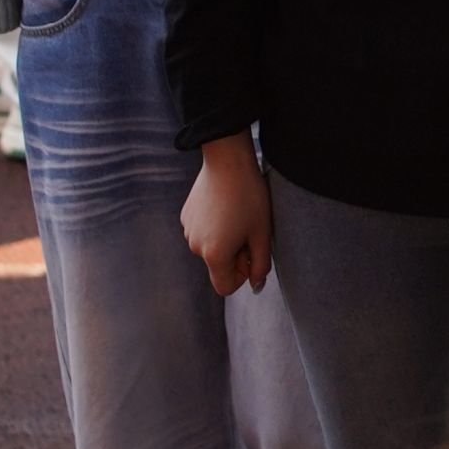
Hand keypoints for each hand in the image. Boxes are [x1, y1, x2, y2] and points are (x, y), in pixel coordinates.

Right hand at [181, 140, 271, 296]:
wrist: (227, 161)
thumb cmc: (249, 197)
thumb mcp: (262, 233)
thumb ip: (260, 265)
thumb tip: (256, 285)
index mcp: (215, 255)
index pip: (225, 287)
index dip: (243, 275)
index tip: (251, 253)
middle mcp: (195, 247)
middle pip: (218, 266)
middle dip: (235, 255)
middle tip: (248, 229)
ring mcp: (188, 231)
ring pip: (210, 248)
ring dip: (225, 240)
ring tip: (237, 215)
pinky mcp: (186, 216)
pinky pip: (203, 232)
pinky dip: (215, 227)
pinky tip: (225, 206)